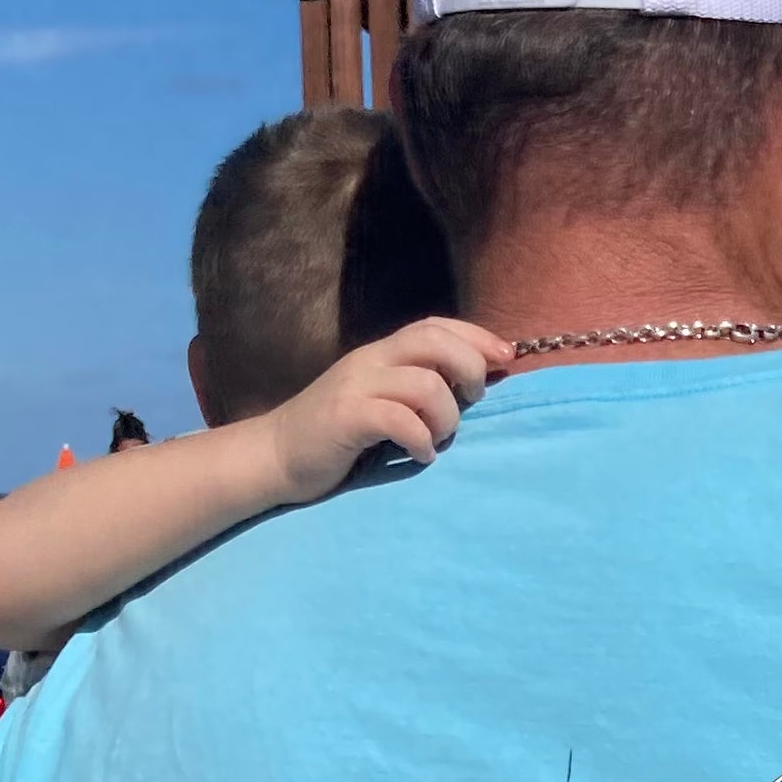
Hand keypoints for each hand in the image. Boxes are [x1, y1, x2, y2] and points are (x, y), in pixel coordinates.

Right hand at [258, 318, 513, 502]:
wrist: (275, 455)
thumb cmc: (335, 435)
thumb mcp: (379, 400)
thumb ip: (414, 387)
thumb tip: (471, 383)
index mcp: (382, 353)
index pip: (436, 326)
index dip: (477, 336)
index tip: (507, 358)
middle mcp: (371, 361)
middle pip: (435, 341)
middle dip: (469, 368)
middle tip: (471, 401)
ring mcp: (356, 387)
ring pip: (425, 382)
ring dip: (447, 416)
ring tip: (438, 438)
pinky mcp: (346, 418)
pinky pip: (399, 419)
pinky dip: (421, 440)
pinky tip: (419, 455)